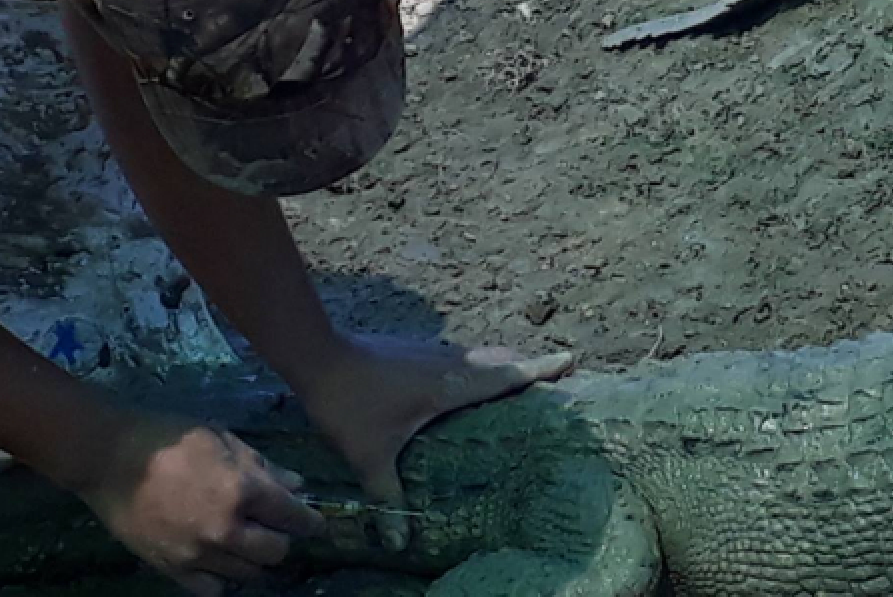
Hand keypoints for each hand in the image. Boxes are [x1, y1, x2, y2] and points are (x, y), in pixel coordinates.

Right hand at [74, 414, 324, 595]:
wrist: (110, 458)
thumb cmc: (170, 438)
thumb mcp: (224, 440)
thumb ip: (264, 466)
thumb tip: (297, 485)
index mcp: (242, 492)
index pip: (292, 517)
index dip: (310, 521)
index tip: (316, 523)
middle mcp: (225, 530)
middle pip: (275, 552)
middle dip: (283, 540)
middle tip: (277, 528)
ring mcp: (196, 554)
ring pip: (246, 574)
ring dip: (255, 560)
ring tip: (251, 544)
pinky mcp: (170, 569)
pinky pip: (210, 590)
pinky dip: (222, 579)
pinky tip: (222, 562)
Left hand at [297, 334, 573, 548]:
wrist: (320, 357)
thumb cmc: (351, 405)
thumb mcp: (370, 456)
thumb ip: (389, 496)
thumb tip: (400, 542)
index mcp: (452, 385)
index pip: (508, 376)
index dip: (542, 368)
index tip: (572, 358)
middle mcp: (452, 364)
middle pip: (502, 362)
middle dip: (529, 368)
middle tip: (554, 379)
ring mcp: (435, 353)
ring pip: (482, 357)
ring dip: (503, 366)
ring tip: (518, 381)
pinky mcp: (418, 351)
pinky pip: (462, 358)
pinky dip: (478, 366)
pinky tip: (465, 384)